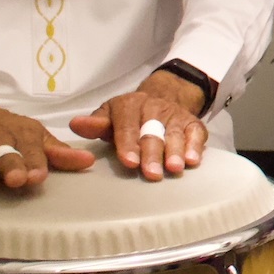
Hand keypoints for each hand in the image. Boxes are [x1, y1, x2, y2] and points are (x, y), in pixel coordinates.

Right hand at [0, 84, 94, 195]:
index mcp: (21, 136)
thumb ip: (58, 152)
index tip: (39, 175)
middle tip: (17, 179)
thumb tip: (89, 162)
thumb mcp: (33, 135)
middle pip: (5, 155)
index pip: (31, 149)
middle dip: (11, 166)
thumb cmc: (5, 129)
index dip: (35, 162)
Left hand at [70, 69, 208, 181]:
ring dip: (175, 151)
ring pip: (175, 134)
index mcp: (129, 105)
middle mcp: (154, 107)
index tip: (129, 162)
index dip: (128, 144)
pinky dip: (195, 146)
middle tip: (151, 173)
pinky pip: (196, 133)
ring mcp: (175, 114)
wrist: (161, 100)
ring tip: (174, 168)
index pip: (127, 126)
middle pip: (152, 132)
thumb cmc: (128, 118)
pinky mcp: (193, 122)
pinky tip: (192, 160)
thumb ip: (96, 124)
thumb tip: (76, 124)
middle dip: (152, 153)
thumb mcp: (110, 117)